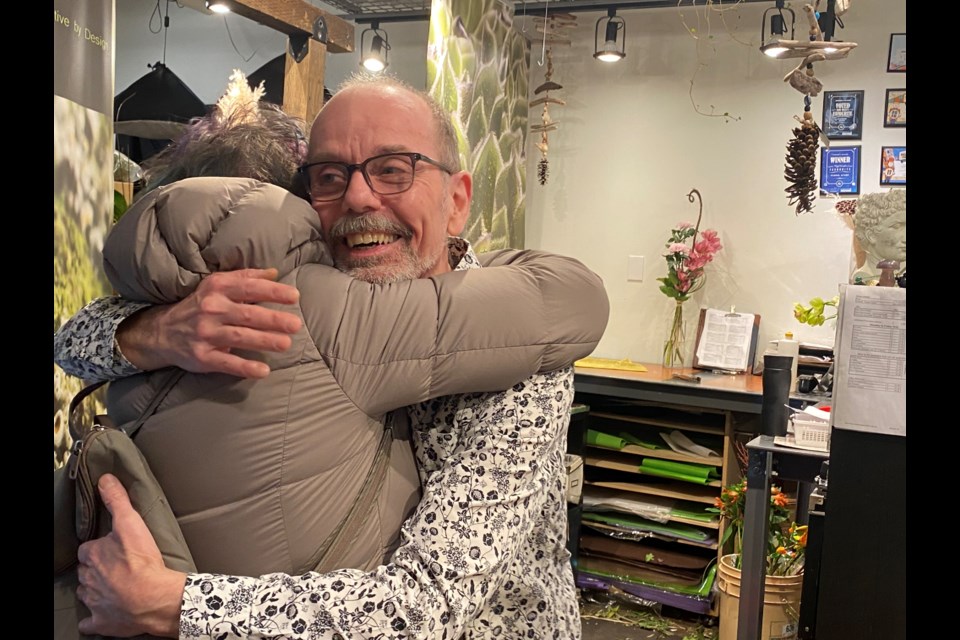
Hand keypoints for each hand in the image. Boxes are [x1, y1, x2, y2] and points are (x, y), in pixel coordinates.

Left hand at [76, 474, 184, 637]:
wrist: (154, 598)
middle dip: (96, 569)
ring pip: (87, 594)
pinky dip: (94, 619)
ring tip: (112, 587)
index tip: (111, 548)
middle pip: (87, 572)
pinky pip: (90, 622)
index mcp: (93, 556)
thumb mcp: (131, 524)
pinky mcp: (101, 623)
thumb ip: (117, 501)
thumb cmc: (142, 562)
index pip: (88, 549)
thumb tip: (104, 479)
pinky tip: (102, 614)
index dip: (99, 548)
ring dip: (95, 590)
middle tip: (115, 567)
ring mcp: (94, 602)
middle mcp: (88, 580)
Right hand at [118, 268, 302, 377]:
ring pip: (239, 337)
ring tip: (286, 343)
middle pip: (247, 314)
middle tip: (295, 324)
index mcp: (217, 289)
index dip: (272, 291)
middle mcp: (211, 309)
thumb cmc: (200, 306)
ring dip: (264, 340)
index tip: (294, 296)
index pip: (249, 288)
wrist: (162, 332)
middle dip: (273, 319)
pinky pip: (226, 363)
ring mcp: (206, 334)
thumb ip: (246, 277)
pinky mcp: (202, 357)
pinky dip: (245, 367)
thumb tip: (275, 272)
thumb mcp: (217, 285)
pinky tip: (263, 371)